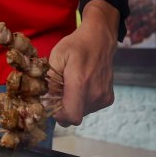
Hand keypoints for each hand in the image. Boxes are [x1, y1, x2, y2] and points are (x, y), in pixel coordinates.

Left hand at [48, 0, 118, 125]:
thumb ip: (50, 80)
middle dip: (63, 107)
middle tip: (61, 88)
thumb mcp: (56, 56)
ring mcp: (103, 97)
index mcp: (80, 83)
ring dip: (74, 103)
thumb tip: (47, 99)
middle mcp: (95, 94)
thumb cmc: (76, 46)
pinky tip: (83, 85)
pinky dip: (83, 101)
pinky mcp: (108, 98)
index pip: (70, 116)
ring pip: (81, 112)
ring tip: (73, 84)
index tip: (53, 101)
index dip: (58, 114)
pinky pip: (90, 108)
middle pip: (74, 116)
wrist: (99, 39)